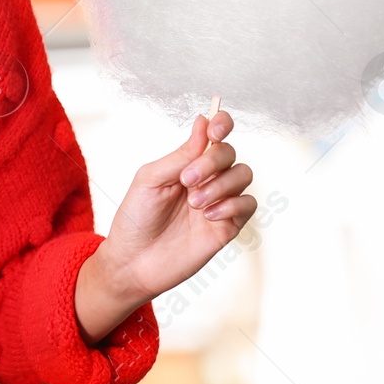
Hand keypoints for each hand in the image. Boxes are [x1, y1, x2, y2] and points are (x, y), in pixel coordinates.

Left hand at [94, 110, 256, 306]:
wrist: (134, 261)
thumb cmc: (136, 218)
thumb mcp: (151, 179)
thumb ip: (181, 154)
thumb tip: (203, 122)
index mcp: (186, 162)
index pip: (214, 134)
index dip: (222, 123)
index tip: (216, 130)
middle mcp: (206, 178)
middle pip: (230, 153)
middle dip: (212, 162)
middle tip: (187, 180)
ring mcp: (218, 201)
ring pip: (243, 175)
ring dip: (221, 185)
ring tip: (194, 203)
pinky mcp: (228, 226)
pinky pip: (248, 204)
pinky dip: (232, 205)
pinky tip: (208, 216)